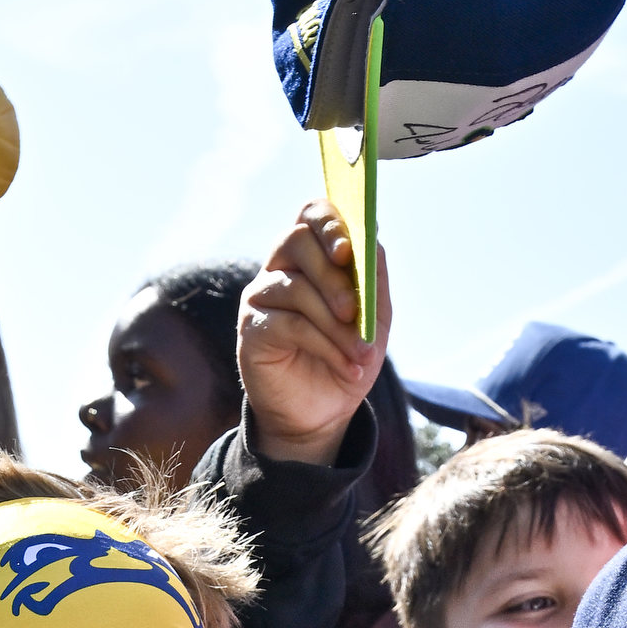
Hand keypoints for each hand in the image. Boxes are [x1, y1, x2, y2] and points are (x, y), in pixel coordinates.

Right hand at [237, 200, 385, 466]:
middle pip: (297, 241)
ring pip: (297, 289)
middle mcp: (281, 267)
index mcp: (313, 255)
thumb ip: (373, 278)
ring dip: (336, 325)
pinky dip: (325, 346)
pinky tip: (348, 367)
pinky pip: (289, 324)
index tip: (349, 251)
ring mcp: (261, 296)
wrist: (322, 413)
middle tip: (354, 311)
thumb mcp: (375, 319)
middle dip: (332, 276)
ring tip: (361, 354)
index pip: (311, 214)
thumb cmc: (347, 357)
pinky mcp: (251, 328)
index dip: (329, 223)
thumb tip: (371, 236)